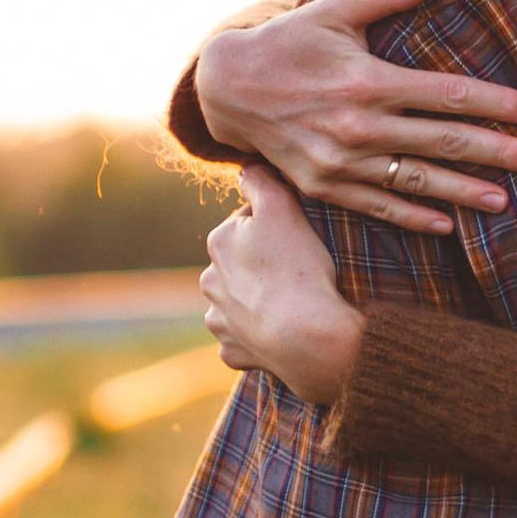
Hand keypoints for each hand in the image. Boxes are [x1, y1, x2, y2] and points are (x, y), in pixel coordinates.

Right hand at [194, 0, 516, 233]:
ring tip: (505, 200)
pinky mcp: (324, 186)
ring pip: (416, 181)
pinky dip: (414, 216)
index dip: (496, 104)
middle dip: (497, 152)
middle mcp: (358, 126)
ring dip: (464, 192)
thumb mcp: (334, 10)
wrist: (227, 89)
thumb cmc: (289, 42)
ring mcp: (340, 163)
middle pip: (444, 142)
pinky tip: (448, 225)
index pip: (448, 95)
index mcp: (367, 80)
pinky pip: (378, 206)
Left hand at [202, 166, 365, 403]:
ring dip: (256, 303)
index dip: (276, 228)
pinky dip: (259, 337)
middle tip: (298, 271)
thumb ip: (260, 180)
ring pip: (238, 304)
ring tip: (291, 304)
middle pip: (240, 265)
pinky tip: (281, 332)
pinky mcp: (231, 352)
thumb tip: (246, 166)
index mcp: (219, 243)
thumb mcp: (282, 208)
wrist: (307, 338)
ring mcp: (219, 320)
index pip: (247, 224)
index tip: (298, 239)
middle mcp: (209, 281)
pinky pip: (244, 340)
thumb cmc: (298, 269)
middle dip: (261, 266)